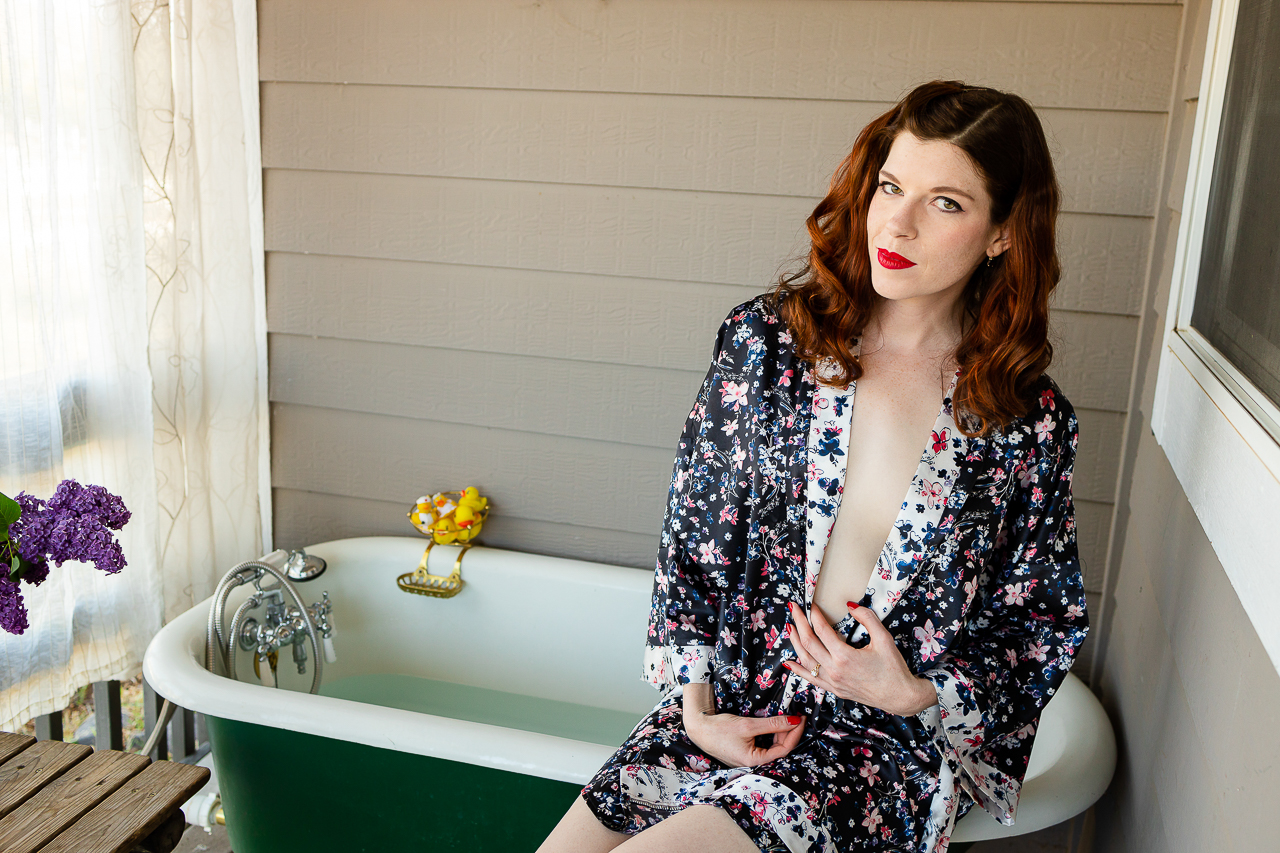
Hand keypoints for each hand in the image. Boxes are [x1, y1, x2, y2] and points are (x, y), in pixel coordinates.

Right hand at [682, 683, 805, 766]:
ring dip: (781, 733)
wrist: (699, 729)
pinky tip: (775, 725)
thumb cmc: (719, 729)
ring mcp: (750, 758)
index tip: (800, 719)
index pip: (783, 749)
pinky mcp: (747, 752)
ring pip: (772, 747)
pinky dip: (771, 735)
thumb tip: (793, 721)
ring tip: (787, 719)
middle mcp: (754, 763)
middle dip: (789, 733)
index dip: (794, 734)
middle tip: (796, 716)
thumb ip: (772, 724)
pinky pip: (764, 745)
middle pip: (779, 749)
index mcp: (754, 761)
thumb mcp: (748, 725)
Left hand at [785, 601, 937, 716]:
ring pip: (806, 660)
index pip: (822, 630)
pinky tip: (789, 662)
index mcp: (845, 657)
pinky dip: (798, 669)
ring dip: (795, 642)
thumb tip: (850, 606)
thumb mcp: (884, 639)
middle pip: (808, 643)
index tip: (811, 604)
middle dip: (799, 623)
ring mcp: (833, 682)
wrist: (900, 696)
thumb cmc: (894, 669)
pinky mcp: (834, 690)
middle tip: (794, 608)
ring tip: (790, 628)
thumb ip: (867, 618)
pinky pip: (811, 679)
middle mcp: (835, 670)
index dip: (814, 614)